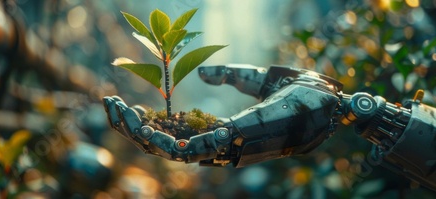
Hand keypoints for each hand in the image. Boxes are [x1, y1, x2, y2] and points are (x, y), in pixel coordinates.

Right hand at [103, 65, 342, 166]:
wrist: (326, 102)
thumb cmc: (296, 95)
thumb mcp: (253, 80)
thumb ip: (228, 76)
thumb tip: (203, 74)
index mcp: (219, 132)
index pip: (173, 134)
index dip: (145, 122)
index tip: (125, 102)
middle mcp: (217, 146)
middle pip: (163, 146)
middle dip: (131, 129)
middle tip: (109, 105)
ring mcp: (224, 149)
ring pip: (169, 153)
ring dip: (138, 135)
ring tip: (116, 110)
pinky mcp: (232, 145)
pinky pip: (190, 152)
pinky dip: (162, 143)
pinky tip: (141, 125)